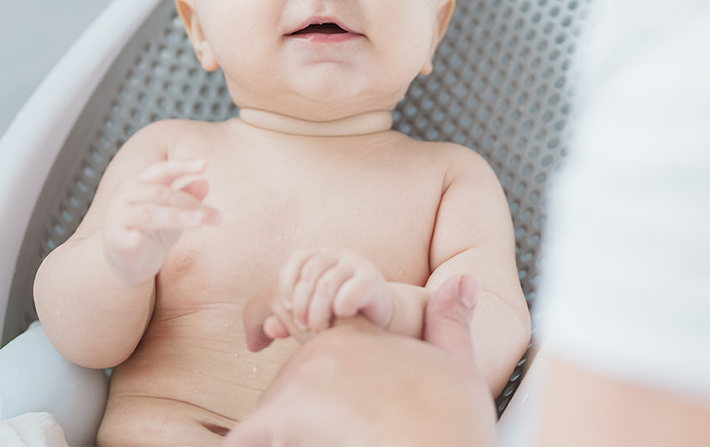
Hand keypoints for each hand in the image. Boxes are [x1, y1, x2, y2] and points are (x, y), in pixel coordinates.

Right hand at [102, 158, 221, 284]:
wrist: (123, 260)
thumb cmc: (152, 230)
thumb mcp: (173, 212)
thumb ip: (187, 197)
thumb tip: (205, 182)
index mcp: (141, 182)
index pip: (163, 170)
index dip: (183, 166)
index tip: (205, 164)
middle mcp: (127, 195)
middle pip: (162, 194)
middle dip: (191, 203)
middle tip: (218, 216)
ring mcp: (119, 217)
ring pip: (151, 214)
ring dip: (178, 217)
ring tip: (201, 221)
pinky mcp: (116, 241)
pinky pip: (129, 238)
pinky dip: (137, 238)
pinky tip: (150, 241)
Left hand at [227, 274, 497, 446]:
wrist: (440, 444)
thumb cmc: (450, 422)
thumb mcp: (457, 365)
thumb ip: (450, 320)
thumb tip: (463, 280)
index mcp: (360, 336)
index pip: (324, 355)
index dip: (324, 391)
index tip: (337, 414)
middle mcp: (326, 350)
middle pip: (293, 385)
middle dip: (303, 415)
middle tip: (335, 433)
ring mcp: (303, 381)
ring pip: (273, 409)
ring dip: (286, 432)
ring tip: (324, 438)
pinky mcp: (284, 415)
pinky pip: (246, 435)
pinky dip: (254, 442)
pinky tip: (279, 446)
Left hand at [245, 248, 391, 351]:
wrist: (378, 323)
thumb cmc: (335, 318)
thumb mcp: (303, 318)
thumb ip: (278, 322)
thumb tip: (260, 338)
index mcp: (319, 257)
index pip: (296, 259)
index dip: (287, 282)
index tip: (286, 307)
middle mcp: (338, 255)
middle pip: (311, 271)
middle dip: (301, 303)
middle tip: (302, 326)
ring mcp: (357, 264)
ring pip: (328, 283)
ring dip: (318, 311)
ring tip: (320, 330)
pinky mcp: (372, 280)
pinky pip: (351, 290)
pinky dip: (340, 307)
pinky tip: (342, 318)